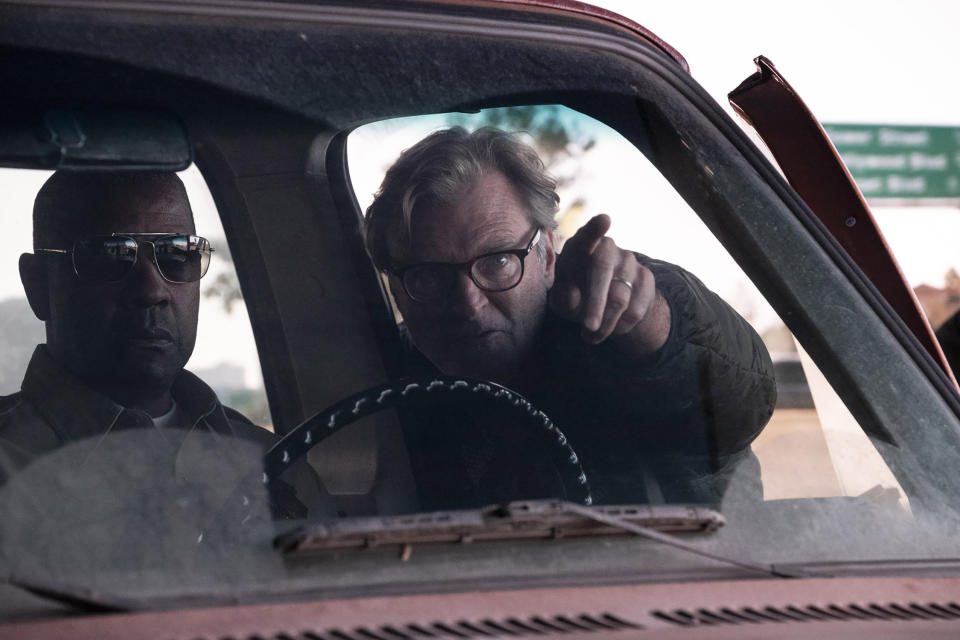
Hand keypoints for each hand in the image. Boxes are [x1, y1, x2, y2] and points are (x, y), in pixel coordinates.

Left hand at [549, 214, 669, 349]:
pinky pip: (636, 309)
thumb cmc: (574, 294)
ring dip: (605, 324)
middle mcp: (607, 248)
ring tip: (591, 335)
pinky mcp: (647, 278)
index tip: (604, 220)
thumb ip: (563, 297)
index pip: (588, 234)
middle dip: (596, 304)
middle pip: (603, 271)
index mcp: (580, 246)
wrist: (604, 302)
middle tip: (588, 329)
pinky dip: (621, 326)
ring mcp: (630, 261)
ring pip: (620, 298)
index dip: (595, 228)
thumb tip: (572, 296)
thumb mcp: (562, 299)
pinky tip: (611, 326)